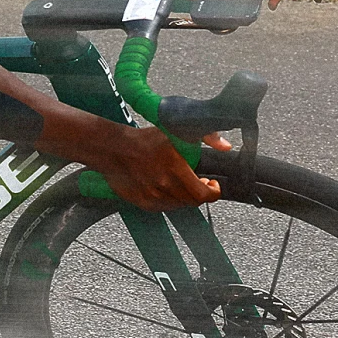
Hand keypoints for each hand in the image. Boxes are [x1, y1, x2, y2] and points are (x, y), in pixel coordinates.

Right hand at [87, 125, 220, 211]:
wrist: (112, 148)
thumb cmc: (142, 139)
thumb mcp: (177, 129)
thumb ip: (206, 135)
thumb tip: (225, 145)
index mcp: (175, 169)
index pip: (204, 194)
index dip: (213, 191)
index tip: (212, 183)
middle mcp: (164, 186)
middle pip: (193, 201)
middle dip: (200, 192)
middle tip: (199, 182)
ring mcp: (152, 196)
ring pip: (178, 205)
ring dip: (184, 196)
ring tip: (180, 182)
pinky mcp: (142, 202)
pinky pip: (163, 207)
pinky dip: (169, 200)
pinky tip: (166, 187)